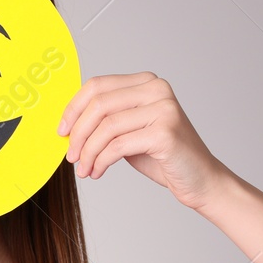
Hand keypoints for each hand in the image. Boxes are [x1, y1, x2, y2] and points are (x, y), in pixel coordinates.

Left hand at [57, 72, 227, 209]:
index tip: (61, 131)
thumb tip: (67, 124)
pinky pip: (117, 146)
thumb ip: (106, 120)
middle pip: (99, 104)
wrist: (201, 180)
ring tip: (83, 169)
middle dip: (78, 133)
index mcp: (147, 82)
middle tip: (70, 156)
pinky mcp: (165, 133)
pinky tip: (97, 172)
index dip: (73, 108)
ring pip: (106, 127)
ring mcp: (163, 109)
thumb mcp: (129, 131)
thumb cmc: (163, 157)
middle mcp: (157, 89)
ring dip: (87, 152)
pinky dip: (101, 161)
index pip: (98, 85)